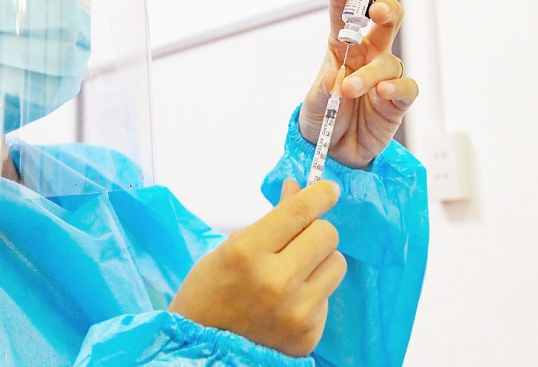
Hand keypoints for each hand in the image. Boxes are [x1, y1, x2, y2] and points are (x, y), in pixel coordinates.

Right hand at [168, 180, 345, 356]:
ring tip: (295, 271)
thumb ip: (271, 220)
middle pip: (327, 234)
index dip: (320, 194)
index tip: (329, 189)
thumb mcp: (232, 246)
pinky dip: (313, 292)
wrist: (202, 348)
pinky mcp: (309, 334)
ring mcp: (295, 311)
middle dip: (315, 230)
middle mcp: (275, 281)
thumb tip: (299, 188)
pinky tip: (289, 302)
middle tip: (301, 237)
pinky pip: (328, 295)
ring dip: (320, 261)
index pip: (299, 212)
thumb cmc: (210, 291)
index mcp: (247, 252)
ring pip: (336, 264)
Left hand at [299, 0, 418, 167]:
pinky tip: (384, 92)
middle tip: (374, 12)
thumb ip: (324, 89)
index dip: (342, 1)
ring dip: (370, 74)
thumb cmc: (323, 119)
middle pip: (385, 23)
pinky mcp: (397, 101)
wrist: (334, 152)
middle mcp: (367, 58)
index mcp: (341, 50)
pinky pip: (406, 87)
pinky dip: (397, 87)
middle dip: (384, 10)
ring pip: (389, 62)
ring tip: (349, 89)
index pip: (343, 20)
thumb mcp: (314, 103)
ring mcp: (384, 78)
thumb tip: (335, 78)